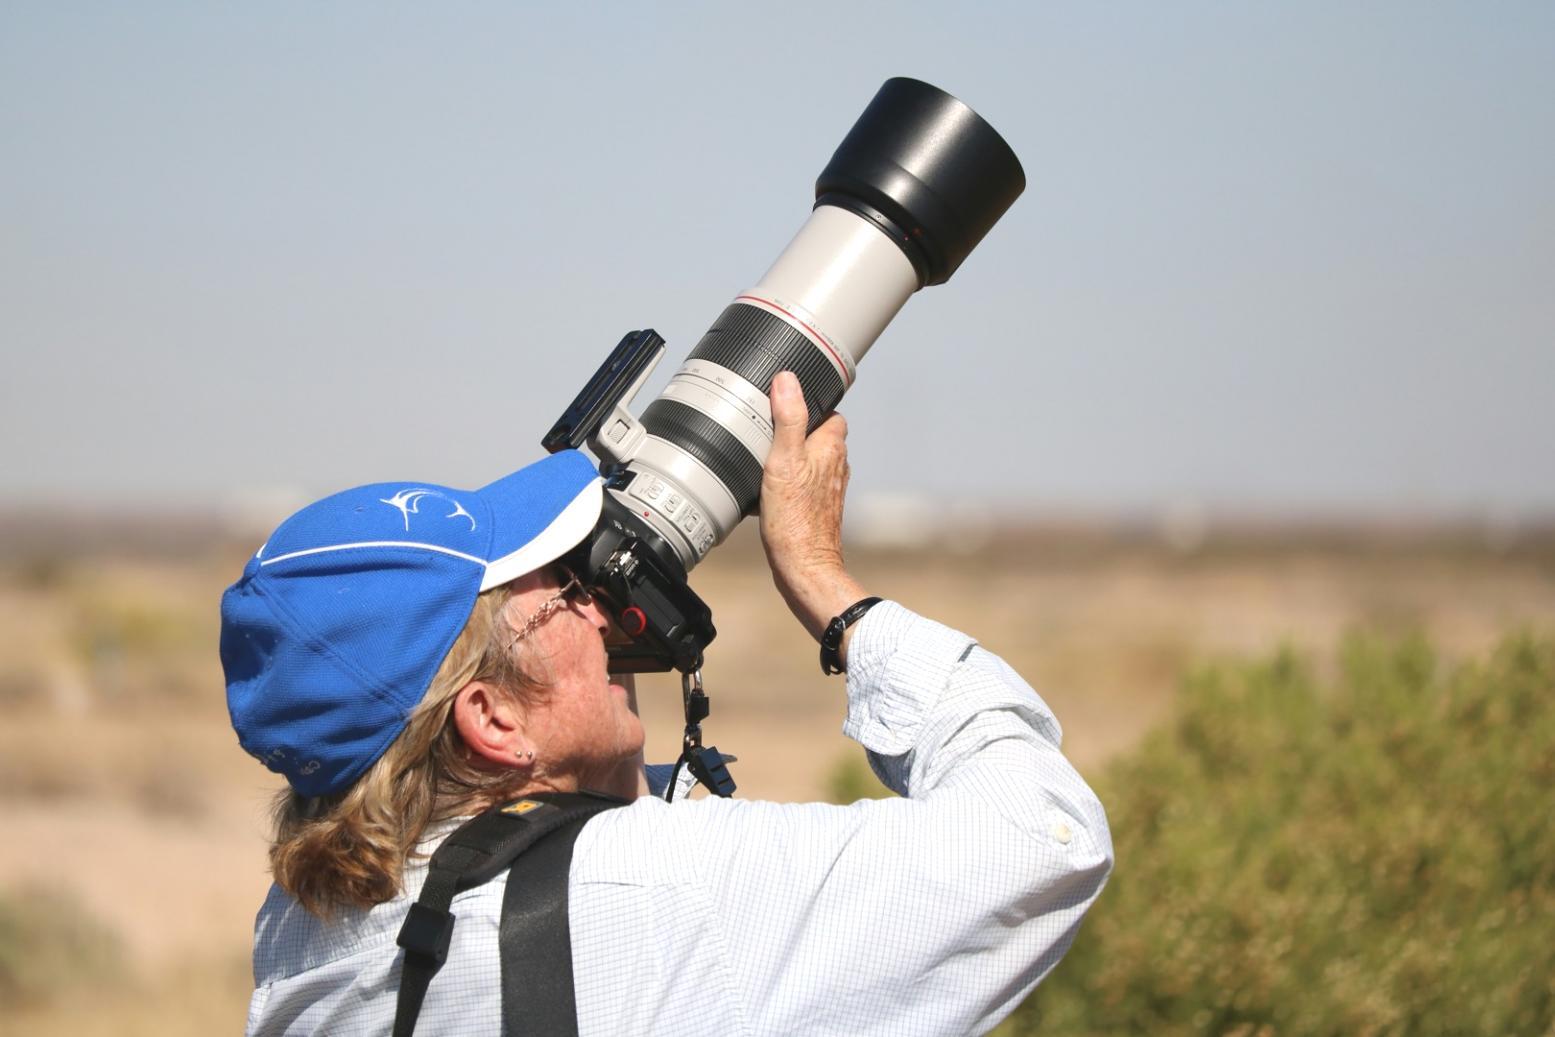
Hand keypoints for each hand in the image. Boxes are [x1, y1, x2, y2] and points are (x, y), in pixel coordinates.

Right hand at [759, 372, 867, 643]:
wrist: (803, 568)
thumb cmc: (793, 519)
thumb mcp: (783, 460)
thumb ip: (788, 418)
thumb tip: (787, 379)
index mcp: (831, 447)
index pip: (829, 411)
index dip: (809, 405)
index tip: (784, 404)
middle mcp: (836, 465)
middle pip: (819, 435)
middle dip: (797, 431)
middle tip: (768, 431)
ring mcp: (829, 489)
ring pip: (811, 460)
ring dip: (792, 457)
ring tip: (764, 459)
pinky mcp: (818, 508)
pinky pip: (803, 484)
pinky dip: (789, 482)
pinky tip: (767, 490)